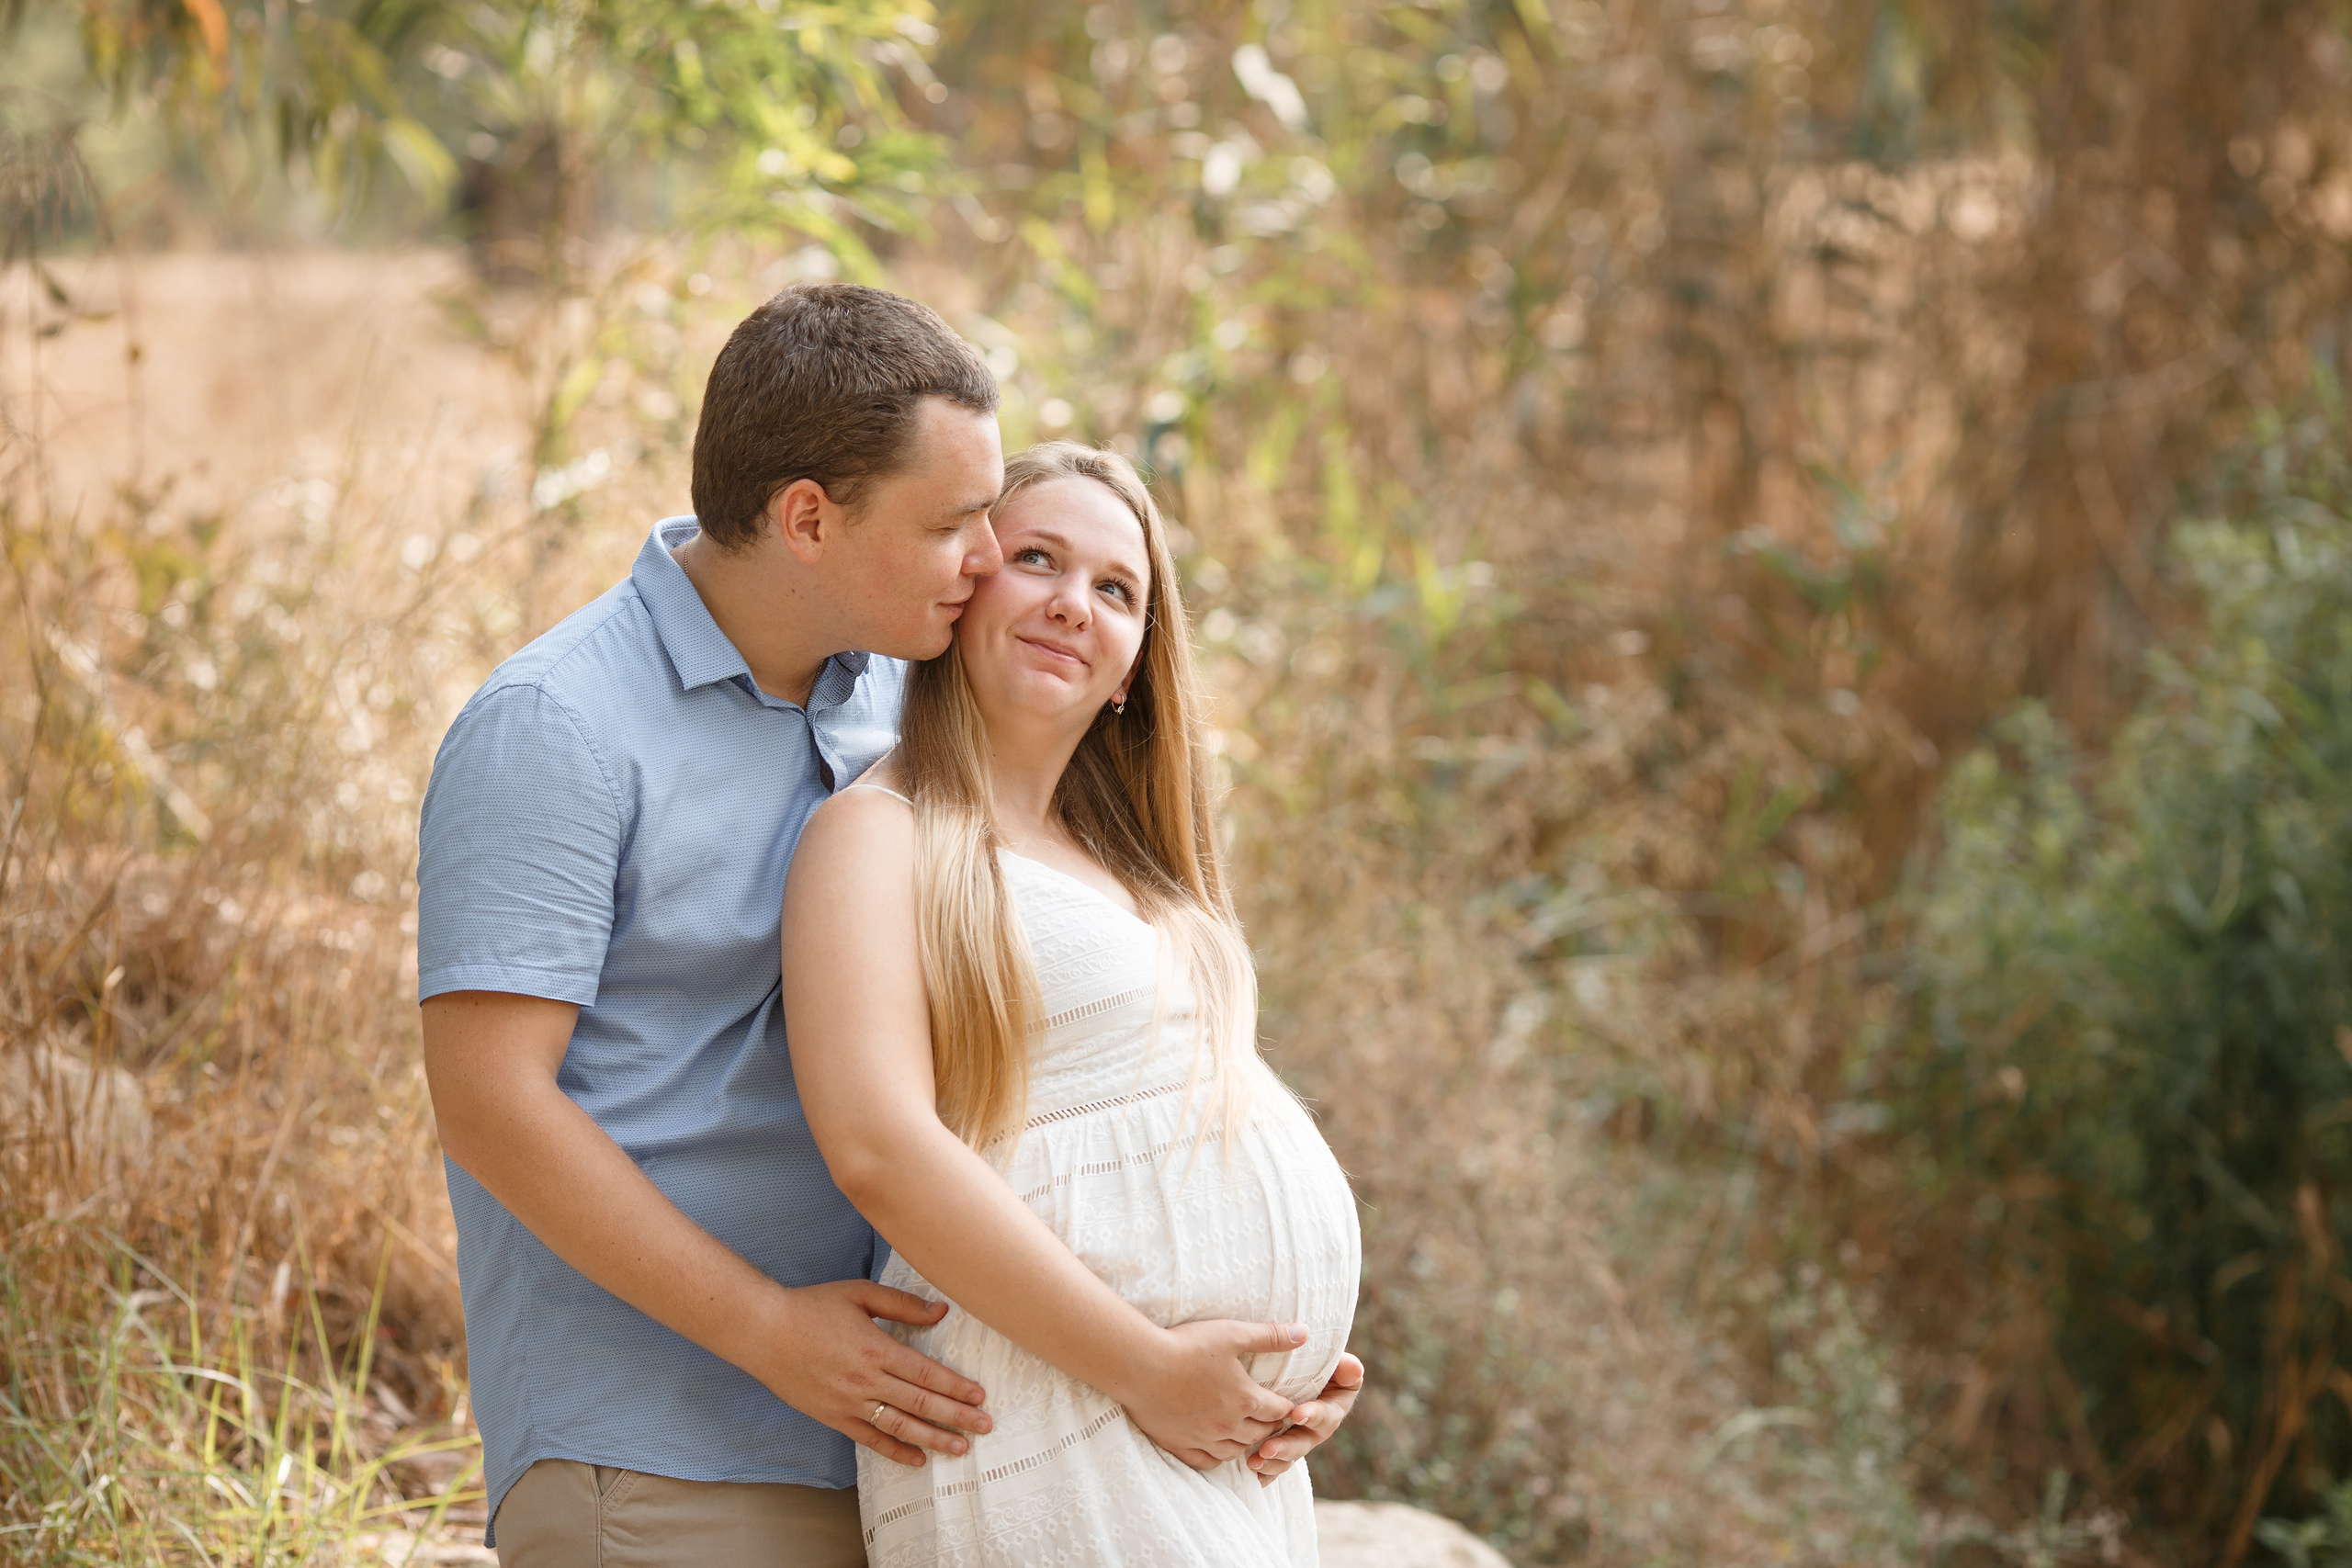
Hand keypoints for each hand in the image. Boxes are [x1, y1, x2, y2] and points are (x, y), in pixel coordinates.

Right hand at [745, 1280, 990, 1467]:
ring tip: (960, 1449)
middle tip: (985, 1427)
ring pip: (900, 1427)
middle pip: (921, 1404)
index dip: (956, 1387)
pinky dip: (895, 1452)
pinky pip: (870, 1440)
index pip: (927, 1374)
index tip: (980, 1396)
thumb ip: (902, 1304)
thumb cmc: (812, 1306)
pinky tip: (917, 1460)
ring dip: (933, 1440)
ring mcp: (849, 1403)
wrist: (763, 1331)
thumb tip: (941, 1311)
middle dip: (957, 1417)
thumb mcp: (860, 1293)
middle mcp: (866, 1381)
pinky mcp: (833, 1417)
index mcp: (876, 1348)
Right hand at [1114, 1320, 1304, 1471]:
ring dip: (1246, 1443)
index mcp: (1245, 1399)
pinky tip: (1216, 1448)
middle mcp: (1228, 1424)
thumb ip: (1270, 1336)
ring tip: (1246, 1433)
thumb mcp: (1232, 1333)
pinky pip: (1206, 1461)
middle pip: (1260, 1433)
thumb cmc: (1186, 1345)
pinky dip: (1217, 1457)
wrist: (1139, 1365)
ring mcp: (1204, 1438)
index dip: (1285, 1406)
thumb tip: (1305, 1333)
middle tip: (1270, 1419)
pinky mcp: (1180, 1445)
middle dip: (1269, 1425)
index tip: (1287, 1403)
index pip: (1278, 1410)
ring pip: (1235, 1451)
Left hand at [1248, 1351, 1362, 1485]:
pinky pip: (1275, 1465)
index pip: (1326, 1415)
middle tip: (1267, 1449)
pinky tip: (1253, 1475)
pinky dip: (1265, 1473)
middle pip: (1303, 1443)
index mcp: (1332, 1409)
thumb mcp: (1336, 1363)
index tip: (1296, 1414)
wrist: (1300, 1371)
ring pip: (1288, 1457)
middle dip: (1286, 1447)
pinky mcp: (1282, 1447)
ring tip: (1254, 1462)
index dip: (1313, 1415)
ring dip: (1272, 1462)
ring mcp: (1298, 1440)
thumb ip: (1345, 1367)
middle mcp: (1316, 1429)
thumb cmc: (1318, 1364)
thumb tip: (1353, 1367)